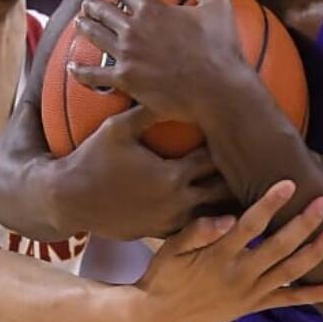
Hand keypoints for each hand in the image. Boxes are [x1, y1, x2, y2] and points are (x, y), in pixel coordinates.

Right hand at [57, 104, 235, 239]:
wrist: (67, 199)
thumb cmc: (92, 159)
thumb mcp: (117, 129)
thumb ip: (146, 110)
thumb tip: (169, 87)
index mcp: (171, 176)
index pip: (214, 160)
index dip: (228, 148)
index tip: (241, 135)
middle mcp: (176, 203)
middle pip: (222, 191)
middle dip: (235, 177)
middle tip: (255, 163)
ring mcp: (169, 223)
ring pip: (212, 216)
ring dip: (225, 203)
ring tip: (244, 188)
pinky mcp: (159, 234)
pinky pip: (193, 230)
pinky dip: (206, 221)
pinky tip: (217, 211)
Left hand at [70, 0, 251, 122]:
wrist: (218, 89)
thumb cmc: (222, 48)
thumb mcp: (218, 7)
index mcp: (153, 9)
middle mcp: (134, 28)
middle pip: (104, 11)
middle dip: (94, 5)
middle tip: (88, 5)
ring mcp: (127, 54)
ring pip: (95, 36)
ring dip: (84, 27)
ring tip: (78, 23)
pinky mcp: (125, 80)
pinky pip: (95, 74)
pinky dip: (81, 70)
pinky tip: (72, 66)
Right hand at [134, 180, 322, 321]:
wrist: (163, 317)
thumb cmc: (166, 275)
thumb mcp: (170, 250)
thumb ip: (197, 231)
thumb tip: (225, 218)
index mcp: (218, 256)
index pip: (250, 225)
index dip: (270, 204)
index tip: (289, 184)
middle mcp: (240, 275)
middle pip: (279, 246)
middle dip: (305, 223)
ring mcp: (251, 292)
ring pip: (291, 271)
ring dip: (317, 252)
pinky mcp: (256, 305)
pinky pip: (290, 300)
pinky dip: (315, 295)